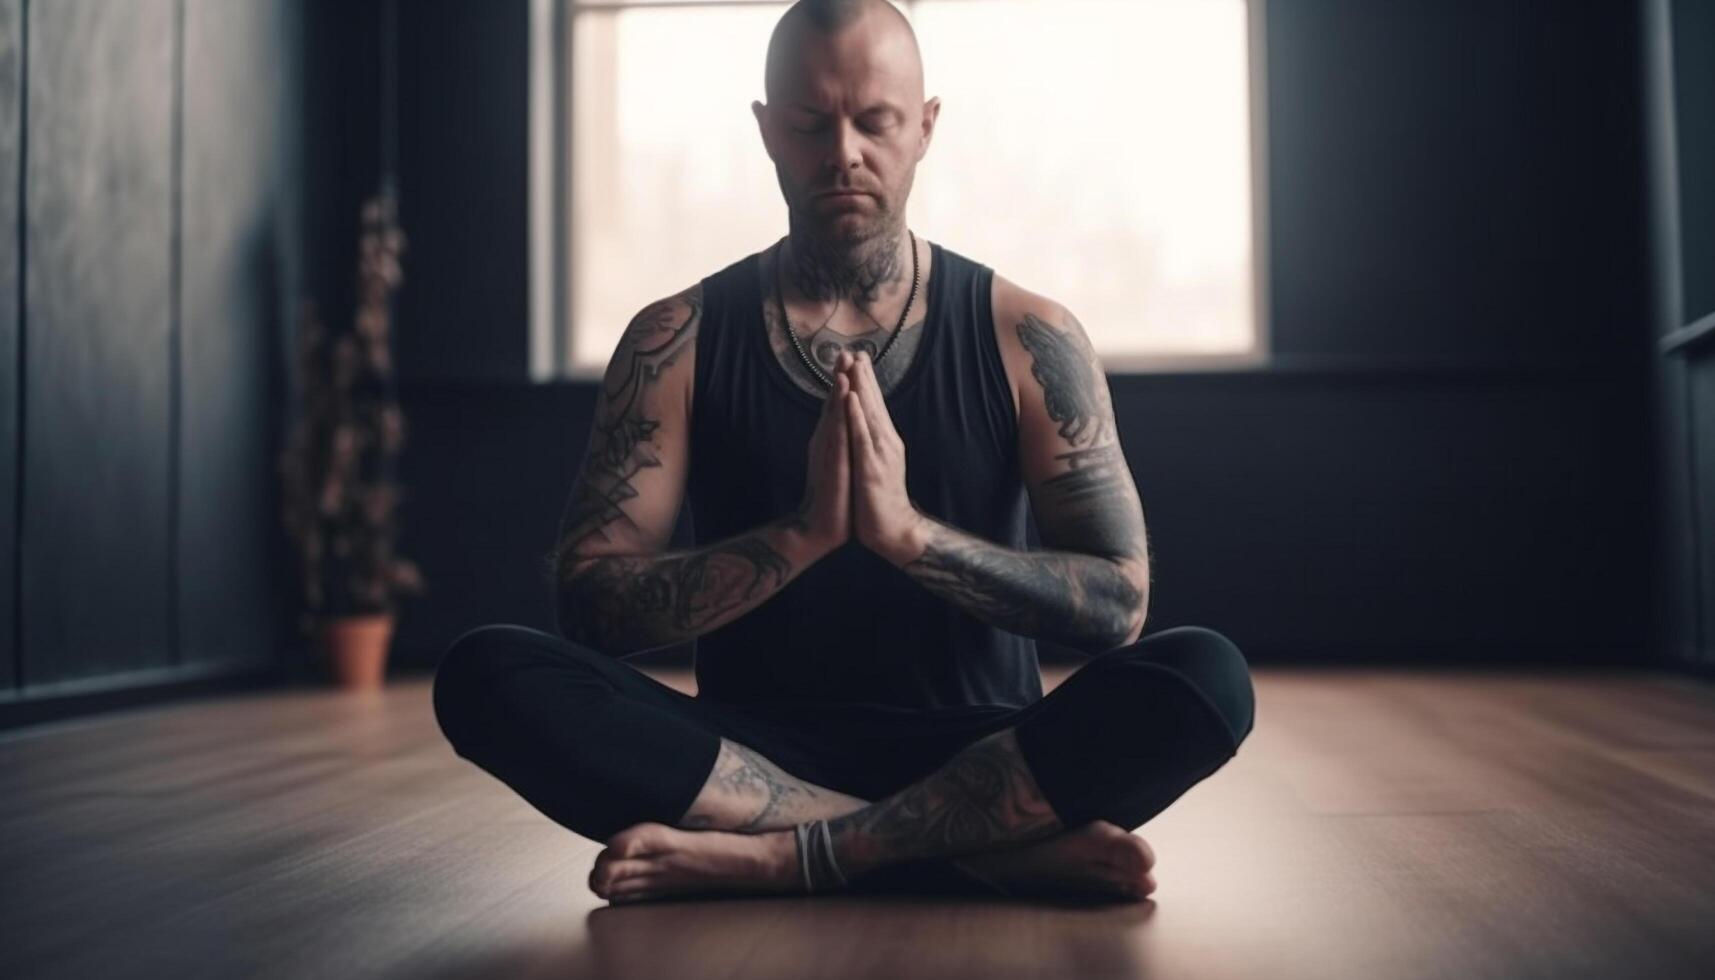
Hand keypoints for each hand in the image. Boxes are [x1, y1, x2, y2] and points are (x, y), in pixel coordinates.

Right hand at [795, 355, 853, 555]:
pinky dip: (841, 414)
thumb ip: (839, 442)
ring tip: (844, 365)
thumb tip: (842, 426)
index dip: (845, 382)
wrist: (822, 526)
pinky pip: (838, 434)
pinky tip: (844, 400)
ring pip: (834, 415)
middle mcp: (827, 441)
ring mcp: (828, 452)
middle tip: (847, 350)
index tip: (852, 359)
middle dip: (842, 377)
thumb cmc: (834, 495)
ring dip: (839, 389)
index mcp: (832, 440)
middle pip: (835, 404)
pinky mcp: (832, 463)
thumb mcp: (838, 463)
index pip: (839, 406)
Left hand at [839, 350, 926, 565]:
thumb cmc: (879, 500)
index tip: (857, 357)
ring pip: (868, 413)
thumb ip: (870, 445)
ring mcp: (879, 453)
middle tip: (855, 350)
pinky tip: (849, 398)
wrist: (892, 530)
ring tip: (853, 364)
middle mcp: (885, 441)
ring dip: (860, 387)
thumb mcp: (874, 465)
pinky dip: (855, 415)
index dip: (866, 382)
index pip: (873, 406)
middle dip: (863, 376)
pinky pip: (861, 437)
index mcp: (883, 441)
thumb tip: (864, 427)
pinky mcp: (871, 467)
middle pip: (872, 404)